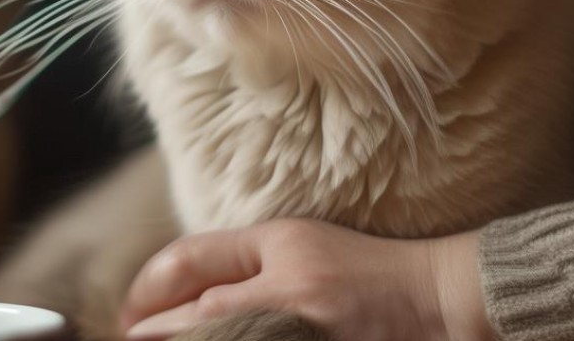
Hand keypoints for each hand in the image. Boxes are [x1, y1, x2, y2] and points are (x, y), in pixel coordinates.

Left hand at [120, 219, 492, 340]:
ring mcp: (307, 324)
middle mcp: (290, 282)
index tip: (133, 311)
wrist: (441, 297)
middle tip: (132, 340)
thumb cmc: (370, 271)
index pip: (194, 258)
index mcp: (282, 242)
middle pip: (202, 312)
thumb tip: (187, 292)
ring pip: (223, 334)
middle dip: (159, 330)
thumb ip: (248, 263)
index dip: (152, 285)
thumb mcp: (302, 247)